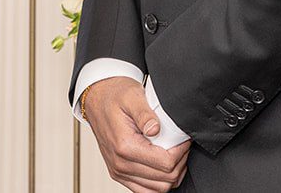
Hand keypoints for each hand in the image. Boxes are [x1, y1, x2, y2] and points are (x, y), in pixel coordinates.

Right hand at [82, 77, 189, 191]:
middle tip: (182, 146)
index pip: (165, 163)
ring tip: (174, 154)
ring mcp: (119, 172)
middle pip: (165, 179)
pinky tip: (163, 166)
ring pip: (158, 189)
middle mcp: (120, 164)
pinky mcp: (119, 174)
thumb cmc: (114, 96)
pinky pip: (145, 190)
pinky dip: (159, 182)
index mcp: (124, 146)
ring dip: (172, 174)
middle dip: (180, 163)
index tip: (184, 140)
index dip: (181, 152)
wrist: (97, 99)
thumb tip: (155, 129)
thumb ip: (144, 114)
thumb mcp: (132, 96)